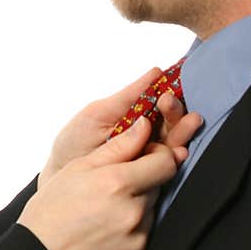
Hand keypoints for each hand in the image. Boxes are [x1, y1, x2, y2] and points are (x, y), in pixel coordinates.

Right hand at [19, 117, 175, 249]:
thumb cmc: (51, 210)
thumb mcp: (78, 168)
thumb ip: (117, 146)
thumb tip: (143, 125)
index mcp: (118, 184)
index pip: (166, 162)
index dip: (157, 154)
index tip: (144, 155)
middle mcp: (133, 213)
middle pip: (158, 187)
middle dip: (141, 182)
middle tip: (112, 188)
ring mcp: (138, 240)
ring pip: (151, 212)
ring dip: (136, 207)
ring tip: (105, 211)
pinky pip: (145, 238)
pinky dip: (131, 232)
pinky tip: (107, 230)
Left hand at [38, 68, 201, 187]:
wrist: (61, 177)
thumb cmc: (75, 143)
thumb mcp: (98, 114)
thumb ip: (128, 96)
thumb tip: (156, 72)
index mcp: (136, 115)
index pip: (160, 102)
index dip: (167, 93)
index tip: (166, 90)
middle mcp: (147, 134)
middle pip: (171, 120)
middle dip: (176, 111)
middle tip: (169, 103)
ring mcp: (150, 155)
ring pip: (174, 141)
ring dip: (183, 131)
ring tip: (189, 122)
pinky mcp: (151, 176)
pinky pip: (168, 166)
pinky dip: (176, 157)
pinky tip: (179, 152)